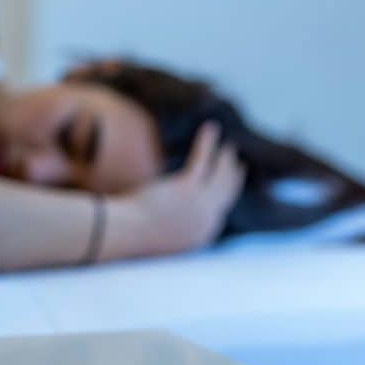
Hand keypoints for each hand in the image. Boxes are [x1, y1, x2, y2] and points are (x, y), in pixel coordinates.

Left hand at [117, 122, 244, 257]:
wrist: (126, 233)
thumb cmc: (134, 232)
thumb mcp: (162, 232)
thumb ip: (175, 223)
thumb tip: (170, 211)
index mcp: (200, 235)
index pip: (220, 212)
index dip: (225, 196)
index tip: (228, 183)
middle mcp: (206, 221)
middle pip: (228, 193)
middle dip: (234, 176)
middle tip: (238, 163)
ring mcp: (199, 204)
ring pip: (220, 175)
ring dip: (225, 158)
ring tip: (227, 145)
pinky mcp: (187, 187)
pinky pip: (202, 159)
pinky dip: (207, 142)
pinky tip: (210, 128)